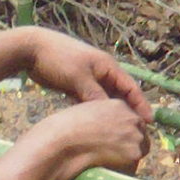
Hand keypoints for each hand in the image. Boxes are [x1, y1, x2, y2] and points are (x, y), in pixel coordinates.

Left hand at [20, 30, 151, 120]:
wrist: (31, 49)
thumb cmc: (59, 59)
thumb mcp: (79, 78)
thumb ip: (94, 96)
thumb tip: (108, 114)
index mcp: (108, 67)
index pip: (131, 88)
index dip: (141, 104)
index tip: (149, 122)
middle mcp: (101, 73)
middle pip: (120, 95)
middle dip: (128, 111)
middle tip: (134, 130)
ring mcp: (88, 79)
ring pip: (104, 100)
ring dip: (110, 113)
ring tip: (117, 131)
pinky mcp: (76, 85)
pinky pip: (90, 101)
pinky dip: (94, 111)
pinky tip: (96, 125)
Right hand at [28, 97, 149, 177]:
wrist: (62, 143)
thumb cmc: (64, 129)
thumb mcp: (85, 113)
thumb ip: (101, 118)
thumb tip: (105, 131)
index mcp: (119, 105)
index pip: (132, 121)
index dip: (125, 134)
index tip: (117, 143)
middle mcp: (132, 118)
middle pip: (140, 135)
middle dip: (131, 145)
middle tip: (115, 157)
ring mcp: (136, 136)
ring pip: (139, 151)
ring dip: (128, 158)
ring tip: (108, 164)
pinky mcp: (134, 154)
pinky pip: (133, 166)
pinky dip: (123, 171)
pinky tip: (108, 171)